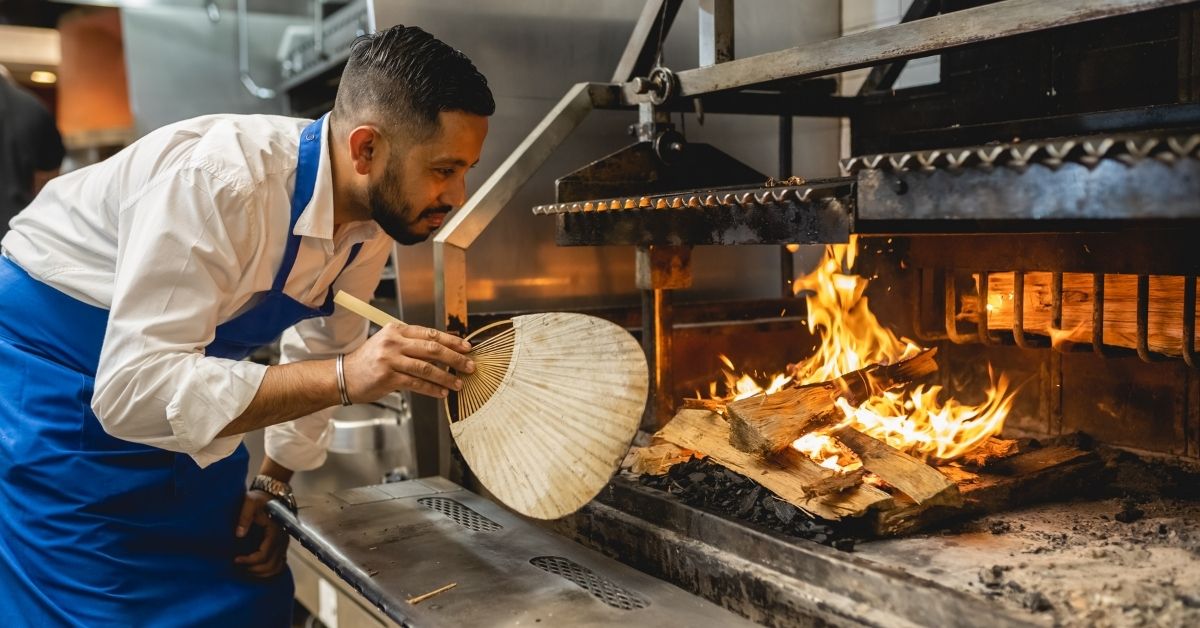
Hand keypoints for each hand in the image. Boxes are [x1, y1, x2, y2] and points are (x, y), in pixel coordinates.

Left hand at [233, 489, 287, 577]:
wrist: (272, 495)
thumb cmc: (259, 499)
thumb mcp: (249, 502)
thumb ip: (244, 517)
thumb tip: (239, 534)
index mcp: (274, 532)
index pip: (263, 555)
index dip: (248, 561)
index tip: (235, 559)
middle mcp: (282, 540)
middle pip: (270, 565)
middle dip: (253, 570)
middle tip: (238, 566)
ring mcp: (283, 544)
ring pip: (276, 567)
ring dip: (261, 573)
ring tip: (246, 570)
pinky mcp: (282, 545)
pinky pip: (279, 564)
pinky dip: (269, 571)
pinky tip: (256, 570)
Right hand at [343, 322, 474, 400]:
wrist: (344, 376)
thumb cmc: (369, 361)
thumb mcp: (389, 344)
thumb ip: (412, 345)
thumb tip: (443, 351)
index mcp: (396, 330)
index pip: (430, 333)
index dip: (451, 341)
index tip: (466, 347)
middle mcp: (394, 342)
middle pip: (432, 348)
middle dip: (455, 358)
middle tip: (470, 366)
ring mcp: (390, 359)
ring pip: (427, 367)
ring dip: (446, 377)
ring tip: (459, 383)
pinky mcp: (388, 377)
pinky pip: (417, 383)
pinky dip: (432, 389)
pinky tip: (442, 393)